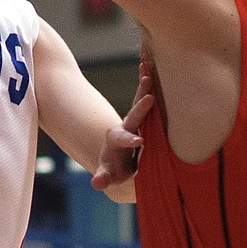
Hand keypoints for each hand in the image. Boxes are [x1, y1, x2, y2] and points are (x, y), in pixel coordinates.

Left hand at [92, 62, 153, 192]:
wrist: (121, 160)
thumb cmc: (117, 170)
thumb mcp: (110, 175)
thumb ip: (104, 178)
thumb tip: (96, 184)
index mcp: (117, 141)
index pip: (123, 139)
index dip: (130, 139)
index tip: (139, 141)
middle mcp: (126, 126)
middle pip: (133, 116)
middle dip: (140, 108)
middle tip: (149, 98)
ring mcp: (136, 120)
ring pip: (140, 103)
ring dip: (144, 89)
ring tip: (149, 75)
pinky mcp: (145, 115)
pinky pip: (148, 96)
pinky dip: (149, 82)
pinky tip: (150, 63)